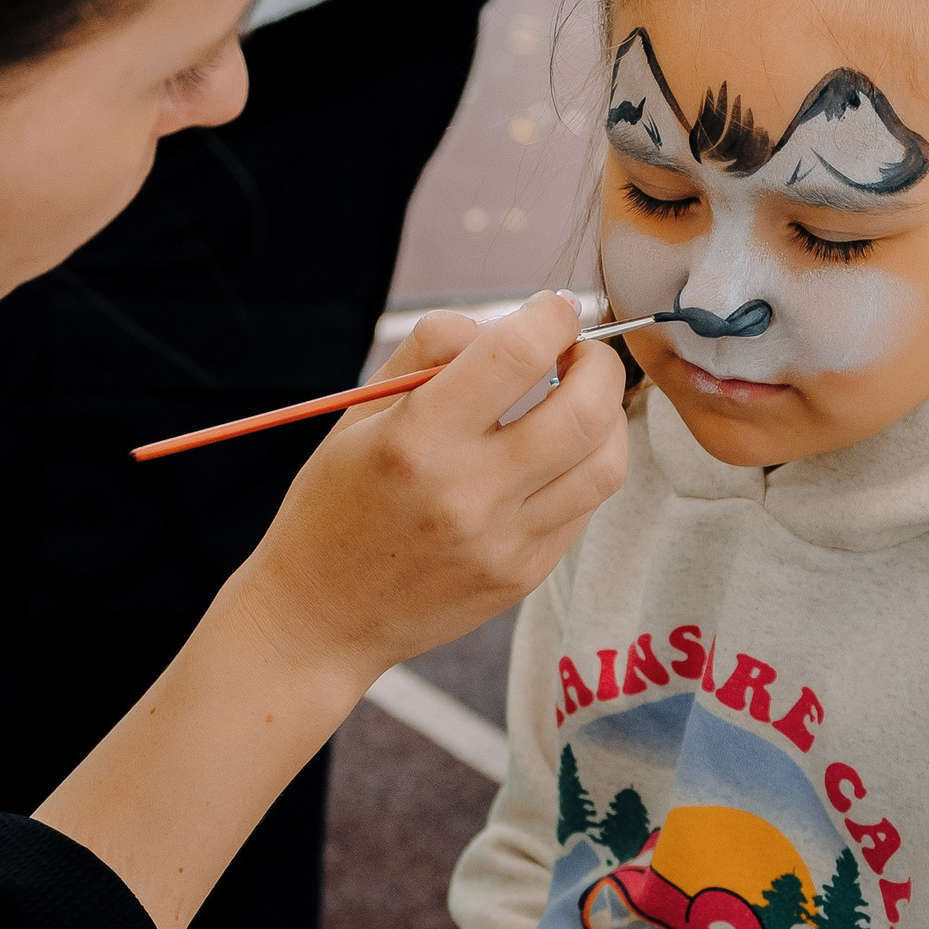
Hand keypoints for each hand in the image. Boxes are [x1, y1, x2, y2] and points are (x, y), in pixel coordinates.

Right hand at [229, 291, 628, 688]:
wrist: (320, 619)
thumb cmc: (335, 506)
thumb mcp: (359, 414)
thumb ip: (430, 351)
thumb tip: (508, 321)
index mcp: (416, 440)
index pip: (516, 353)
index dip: (551, 316)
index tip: (552, 309)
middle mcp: (466, 493)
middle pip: (585, 409)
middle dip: (599, 362)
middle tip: (580, 352)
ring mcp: (503, 542)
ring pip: (605, 463)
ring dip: (608, 417)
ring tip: (581, 402)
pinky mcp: (523, 576)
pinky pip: (586, 507)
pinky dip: (585, 467)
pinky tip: (555, 456)